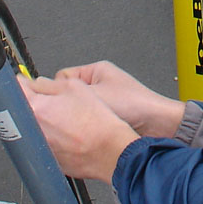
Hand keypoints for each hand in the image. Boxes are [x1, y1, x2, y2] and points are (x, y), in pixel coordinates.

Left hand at [19, 76, 138, 182]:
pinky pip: (48, 145)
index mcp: (35, 108)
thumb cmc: (97, 121)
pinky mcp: (50, 161)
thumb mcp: (75, 87)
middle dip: (38, 104)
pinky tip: (73, 136)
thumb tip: (37, 83)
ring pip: (37, 129)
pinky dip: (56, 139)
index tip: (32, 85)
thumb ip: (49, 83)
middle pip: (26, 111)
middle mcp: (32, 130)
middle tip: (56, 103)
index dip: (26, 83)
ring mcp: (41, 148)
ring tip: (69, 121)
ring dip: (48, 123)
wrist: (111, 150)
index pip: (17, 89)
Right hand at [55, 61, 185, 137]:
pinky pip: (88, 122)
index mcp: (95, 71)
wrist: (157, 126)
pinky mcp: (108, 117)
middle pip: (69, 96)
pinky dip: (88, 128)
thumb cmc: (135, 104)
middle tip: (73, 115)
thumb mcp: (96, 95)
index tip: (56, 102)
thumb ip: (68, 94)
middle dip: (69, 107)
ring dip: (80, 119)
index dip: (58, 91)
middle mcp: (99, 84)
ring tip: (87, 125)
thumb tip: (45, 94)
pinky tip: (92, 132)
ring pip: (77, 111)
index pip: (62, 77)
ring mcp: (104, 101)